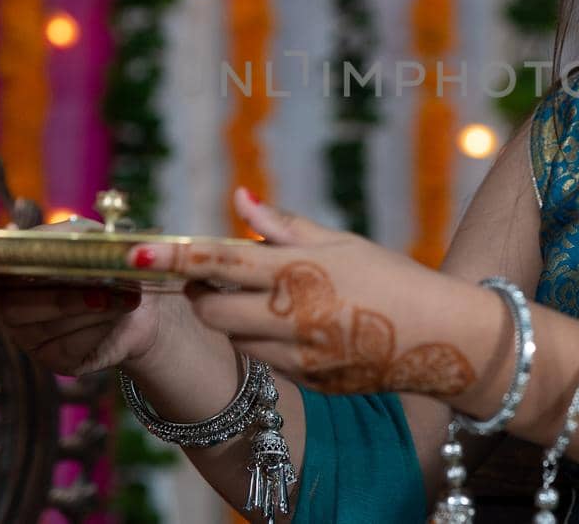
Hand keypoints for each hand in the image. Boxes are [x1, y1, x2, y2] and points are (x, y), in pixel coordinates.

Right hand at [0, 219, 185, 376]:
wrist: (141, 301)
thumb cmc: (104, 262)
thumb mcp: (87, 237)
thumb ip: (64, 235)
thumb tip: (56, 240)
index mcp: (11, 270)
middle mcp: (10, 305)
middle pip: (17, 308)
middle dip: (64, 300)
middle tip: (102, 294)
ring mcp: (29, 337)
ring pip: (49, 329)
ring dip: (93, 313)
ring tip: (125, 298)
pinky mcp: (54, 360)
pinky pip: (70, 349)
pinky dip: (101, 331)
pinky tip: (117, 318)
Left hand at [133, 188, 500, 399]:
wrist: (440, 337)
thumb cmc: (391, 276)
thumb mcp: (340, 242)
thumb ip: (282, 227)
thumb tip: (239, 199)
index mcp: (296, 271)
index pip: (217, 262)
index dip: (173, 257)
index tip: (137, 252)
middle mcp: (289, 316)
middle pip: (211, 310)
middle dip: (204, 294)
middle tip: (216, 278)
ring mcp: (296, 355)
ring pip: (235, 339)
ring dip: (234, 318)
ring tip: (267, 300)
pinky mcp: (306, 380)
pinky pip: (265, 361)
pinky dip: (265, 342)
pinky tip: (296, 328)